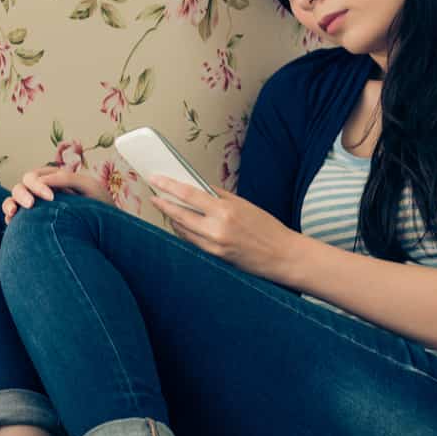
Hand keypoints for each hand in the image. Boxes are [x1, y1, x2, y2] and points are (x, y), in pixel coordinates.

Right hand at [2, 165, 113, 223]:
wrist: (106, 232)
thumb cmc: (100, 207)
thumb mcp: (89, 187)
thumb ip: (67, 179)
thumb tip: (43, 180)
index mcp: (53, 181)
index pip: (35, 176)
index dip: (38, 184)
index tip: (50, 198)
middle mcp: (41, 193)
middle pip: (21, 186)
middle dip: (23, 193)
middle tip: (31, 205)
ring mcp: (35, 208)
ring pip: (13, 200)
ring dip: (10, 204)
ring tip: (13, 213)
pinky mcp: (31, 224)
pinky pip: (13, 219)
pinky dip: (9, 218)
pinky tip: (12, 222)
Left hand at [145, 174, 301, 281]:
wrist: (282, 256)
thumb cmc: (267, 228)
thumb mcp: (244, 205)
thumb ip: (220, 197)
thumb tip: (199, 188)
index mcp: (226, 210)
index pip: (189, 195)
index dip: (169, 186)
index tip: (156, 179)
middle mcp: (217, 228)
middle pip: (180, 214)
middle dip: (164, 204)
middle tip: (154, 196)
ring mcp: (214, 245)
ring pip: (183, 229)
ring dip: (172, 218)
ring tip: (166, 208)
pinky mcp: (215, 256)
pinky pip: (191, 241)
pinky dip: (184, 231)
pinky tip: (180, 224)